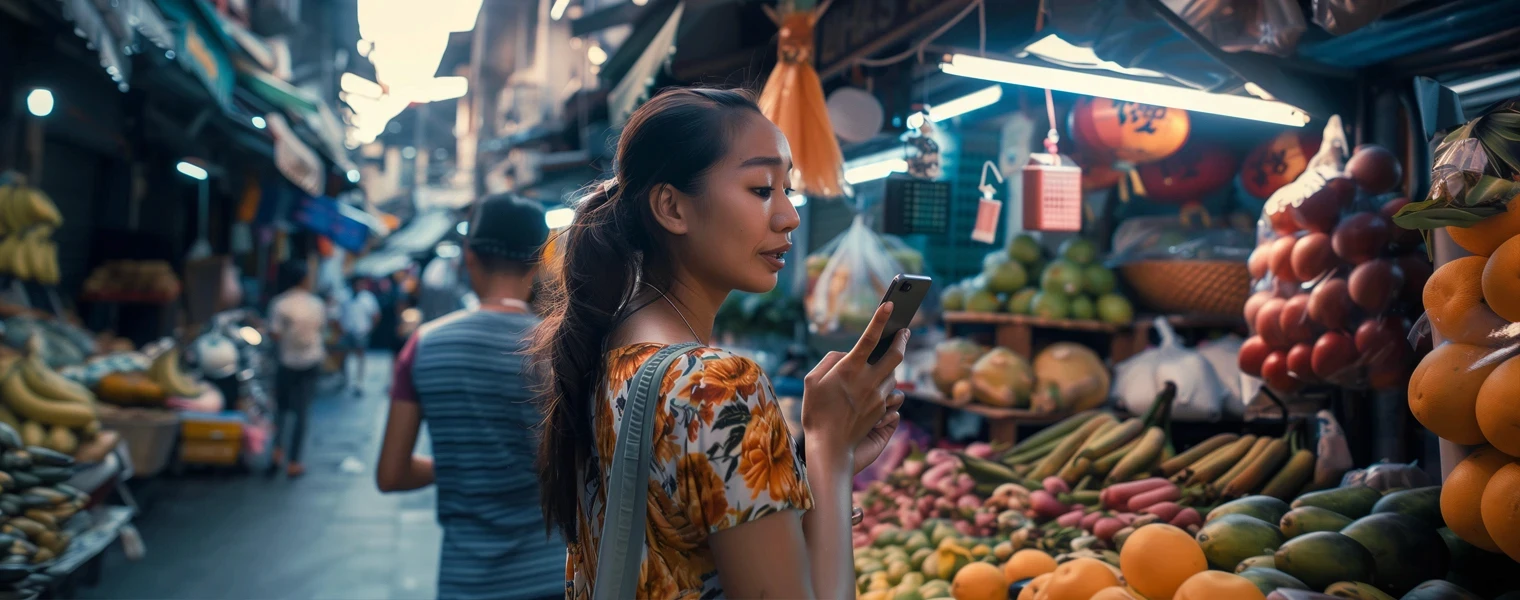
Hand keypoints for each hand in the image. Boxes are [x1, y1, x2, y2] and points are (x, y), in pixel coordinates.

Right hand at [800, 302, 908, 465]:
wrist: (830, 447)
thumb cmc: (816, 413)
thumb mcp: (812, 382)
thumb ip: (830, 362)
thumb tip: (847, 355)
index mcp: (849, 370)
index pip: (870, 338)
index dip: (881, 319)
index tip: (891, 304)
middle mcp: (868, 382)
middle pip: (896, 355)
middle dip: (902, 339)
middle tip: (905, 330)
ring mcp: (878, 397)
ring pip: (893, 374)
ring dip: (891, 365)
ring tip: (887, 357)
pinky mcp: (882, 411)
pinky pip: (890, 392)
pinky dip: (886, 385)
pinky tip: (880, 383)